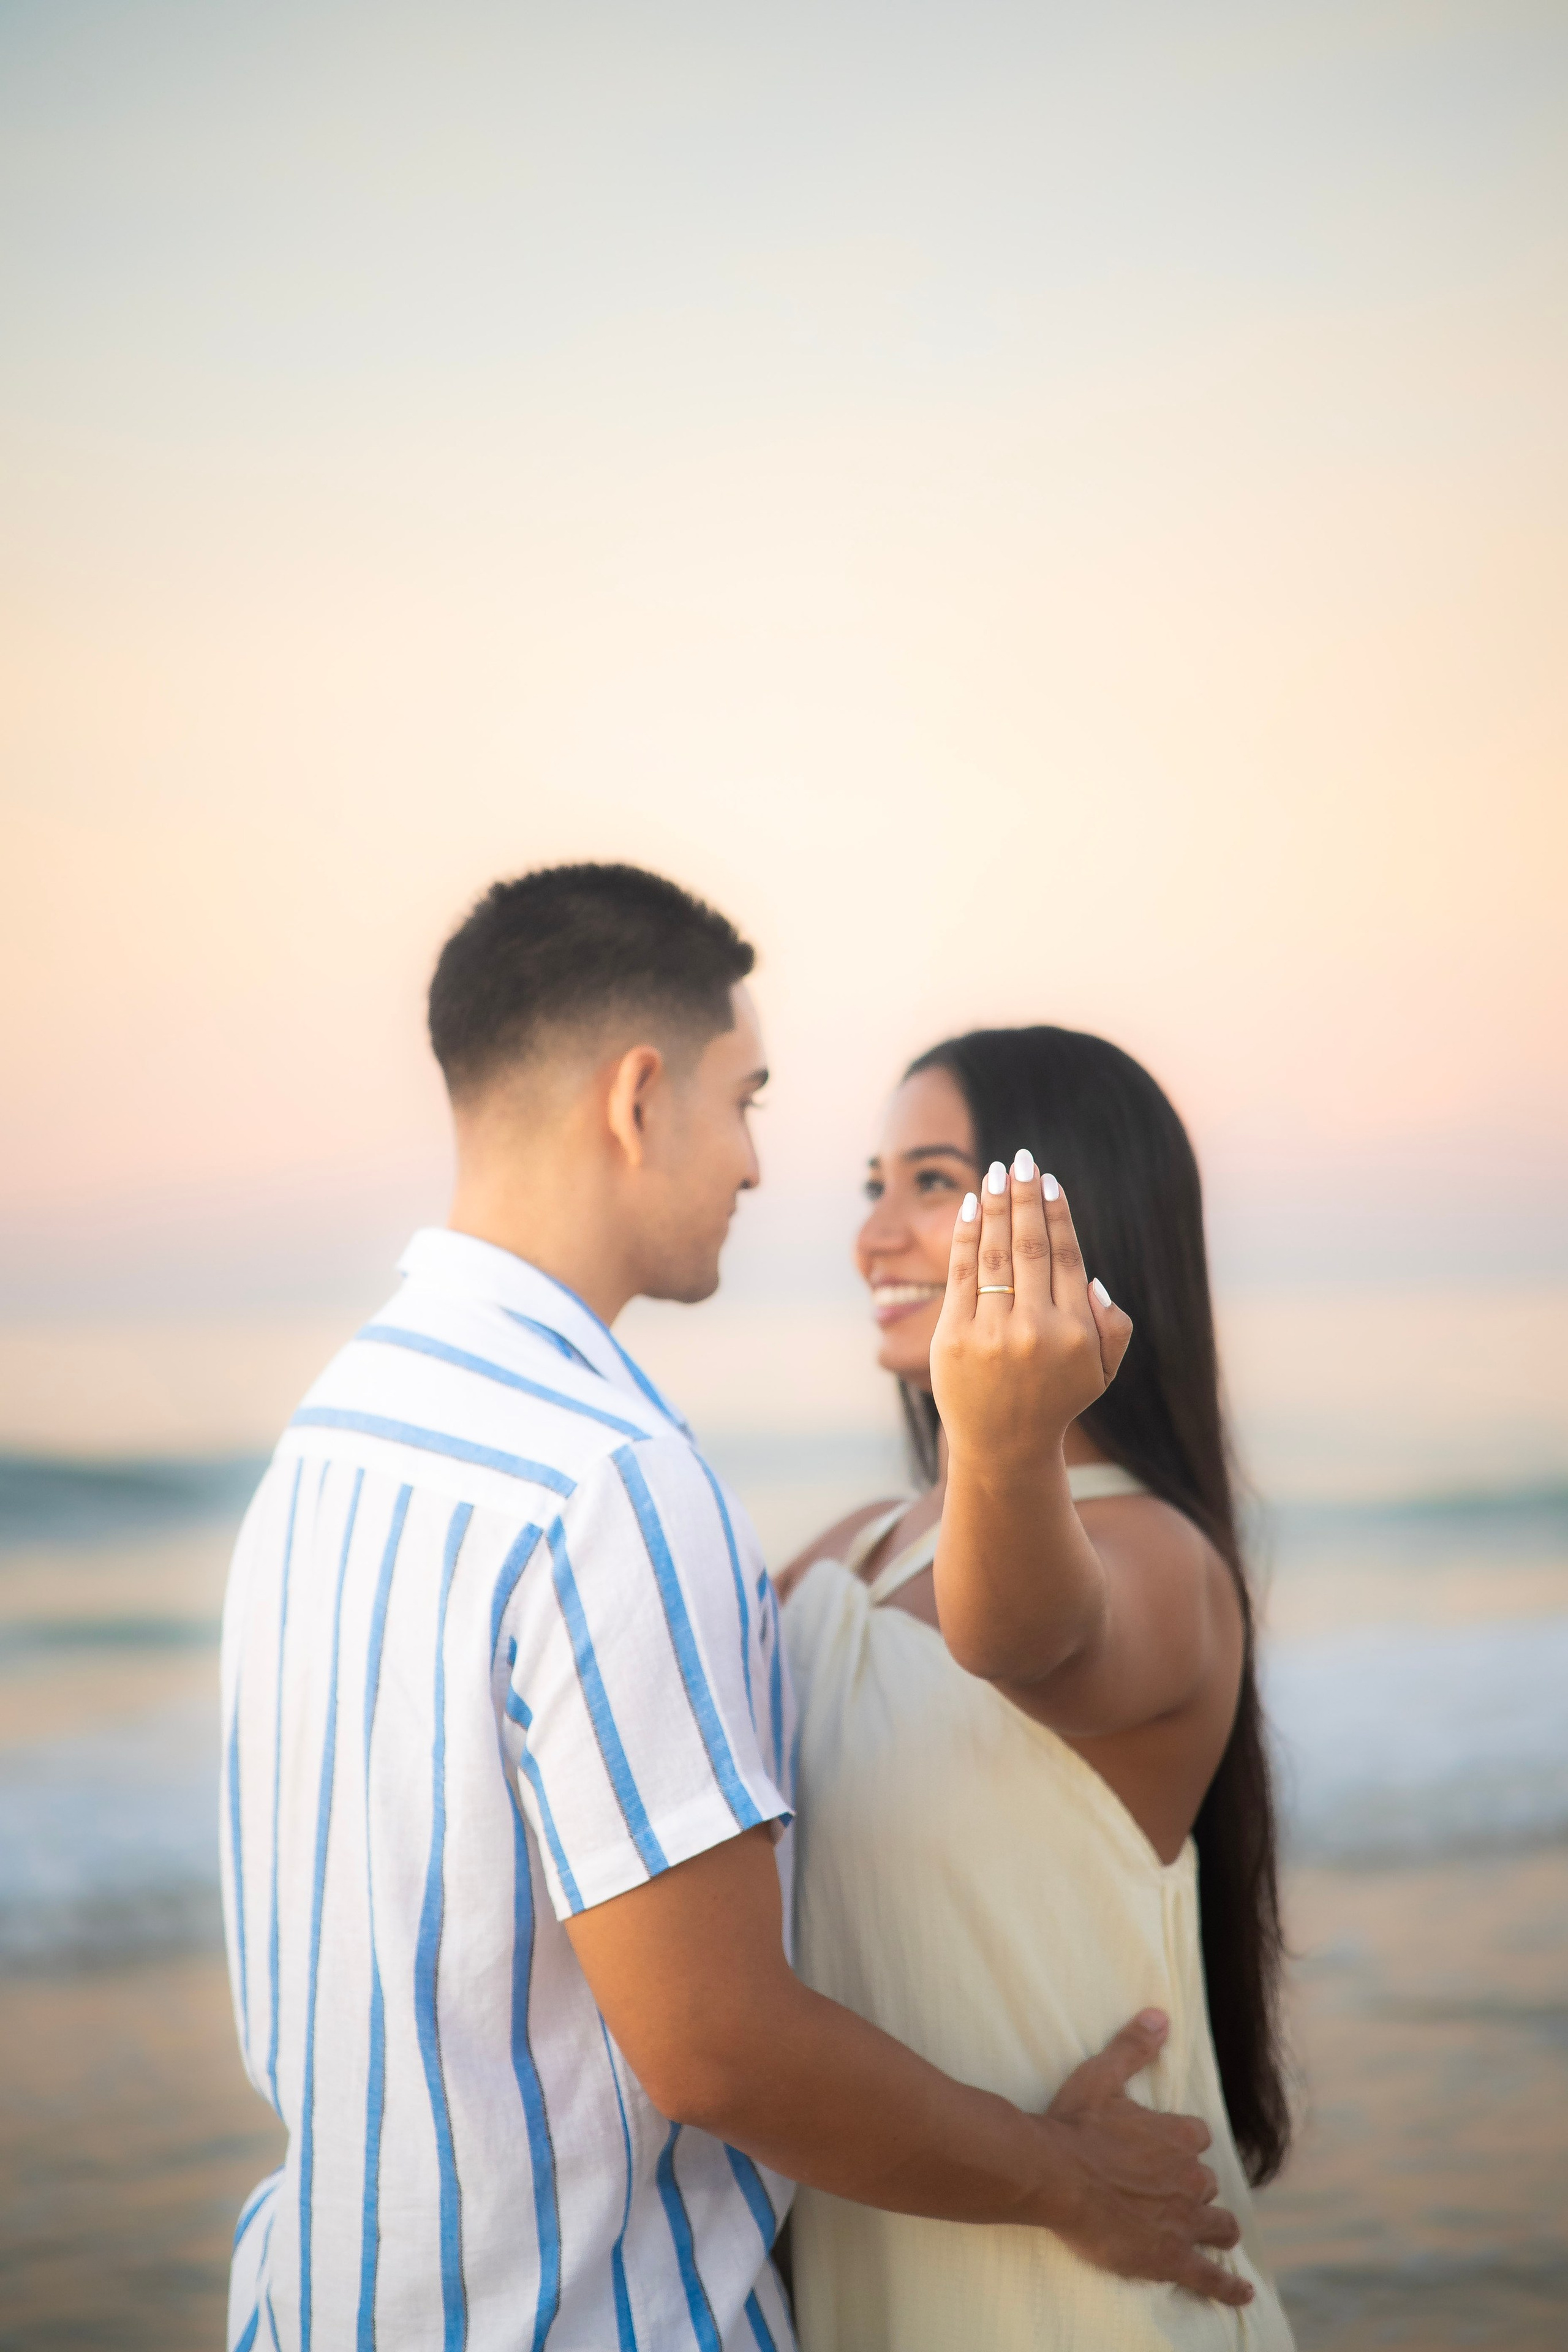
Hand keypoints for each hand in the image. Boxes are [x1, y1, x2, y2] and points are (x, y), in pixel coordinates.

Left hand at [930, 1149, 1132, 1475]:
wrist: (1003, 1446)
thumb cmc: (1055, 1400)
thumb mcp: (1102, 1372)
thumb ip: (1113, 1327)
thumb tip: (1093, 1277)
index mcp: (1076, 1332)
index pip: (1067, 1256)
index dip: (1058, 1214)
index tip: (1050, 1182)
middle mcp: (1036, 1329)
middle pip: (1030, 1245)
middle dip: (1025, 1196)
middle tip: (1023, 1158)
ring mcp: (992, 1333)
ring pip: (995, 1253)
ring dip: (996, 1204)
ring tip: (997, 1171)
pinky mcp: (955, 1337)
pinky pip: (961, 1274)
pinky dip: (966, 1235)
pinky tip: (972, 1205)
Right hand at [1037, 2011, 1252, 2306]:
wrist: (1054, 2176)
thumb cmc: (1074, 2126)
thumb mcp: (1102, 2076)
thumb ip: (1133, 2046)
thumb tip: (1161, 2014)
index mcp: (1179, 2136)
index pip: (1197, 2139)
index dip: (1182, 2144)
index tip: (1164, 2148)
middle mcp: (1190, 2177)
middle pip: (1205, 2182)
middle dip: (1192, 2186)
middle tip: (1168, 2193)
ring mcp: (1184, 2220)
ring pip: (1219, 2225)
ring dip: (1216, 2227)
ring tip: (1212, 2233)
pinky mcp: (1172, 2256)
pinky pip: (1211, 2277)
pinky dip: (1229, 2288)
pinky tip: (1243, 2296)